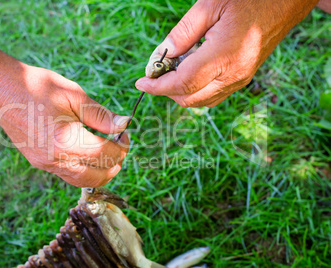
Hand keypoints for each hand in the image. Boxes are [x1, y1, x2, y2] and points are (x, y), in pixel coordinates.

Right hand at [0, 65, 129, 186]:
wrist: (0, 89)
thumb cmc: (37, 86)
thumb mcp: (74, 95)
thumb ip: (101, 116)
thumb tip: (124, 125)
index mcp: (66, 141)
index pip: (106, 154)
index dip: (122, 145)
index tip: (126, 133)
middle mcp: (54, 159)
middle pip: (98, 175)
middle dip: (116, 163)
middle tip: (121, 145)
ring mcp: (44, 164)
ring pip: (82, 181)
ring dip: (101, 171)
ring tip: (108, 152)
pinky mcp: (38, 163)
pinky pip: (67, 175)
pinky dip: (84, 170)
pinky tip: (89, 154)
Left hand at [136, 0, 318, 107]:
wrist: (284, 2)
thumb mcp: (209, 5)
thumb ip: (182, 33)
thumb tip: (161, 55)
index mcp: (225, 55)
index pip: (183, 83)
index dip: (158, 86)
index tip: (141, 83)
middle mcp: (234, 75)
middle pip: (190, 98)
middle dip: (166, 91)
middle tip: (155, 73)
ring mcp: (240, 80)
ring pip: (201, 101)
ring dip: (180, 92)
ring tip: (172, 70)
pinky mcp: (243, 79)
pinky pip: (213, 96)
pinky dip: (195, 90)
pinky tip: (190, 72)